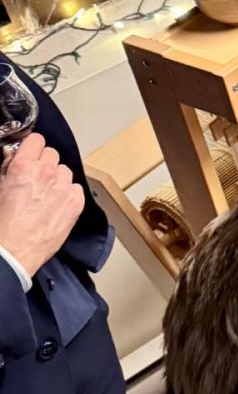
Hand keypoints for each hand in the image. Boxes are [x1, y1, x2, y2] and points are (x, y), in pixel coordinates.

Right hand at [0, 133, 84, 279]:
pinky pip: (76, 188)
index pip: (36, 140)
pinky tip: (56, 204)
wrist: (13, 253)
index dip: (31, 148)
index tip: (30, 154)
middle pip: (52, 154)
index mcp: (23, 167)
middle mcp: (46, 174)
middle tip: (35, 177)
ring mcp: (64, 188)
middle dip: (43, 163)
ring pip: (65, 171)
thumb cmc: (2, 226)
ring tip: (45, 194)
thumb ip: (6, 168)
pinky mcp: (75, 203)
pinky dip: (68, 193)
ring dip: (56, 178)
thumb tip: (12, 156)